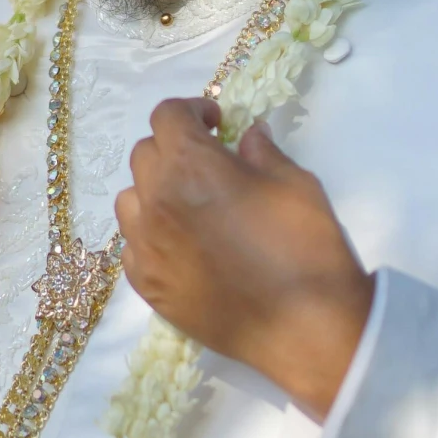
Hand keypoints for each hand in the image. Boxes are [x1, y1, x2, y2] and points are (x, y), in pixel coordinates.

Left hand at [115, 101, 374, 419]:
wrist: (305, 326)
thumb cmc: (306, 246)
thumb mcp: (295, 182)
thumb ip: (262, 152)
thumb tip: (247, 135)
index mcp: (192, 166)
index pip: (167, 116)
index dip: (192, 111)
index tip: (217, 124)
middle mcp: (156, 200)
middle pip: (145, 154)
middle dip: (174, 149)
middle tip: (208, 164)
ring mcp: (146, 246)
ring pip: (130, 199)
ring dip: (154, 190)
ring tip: (189, 205)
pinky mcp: (147, 285)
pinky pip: (132, 245)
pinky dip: (151, 235)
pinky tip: (183, 246)